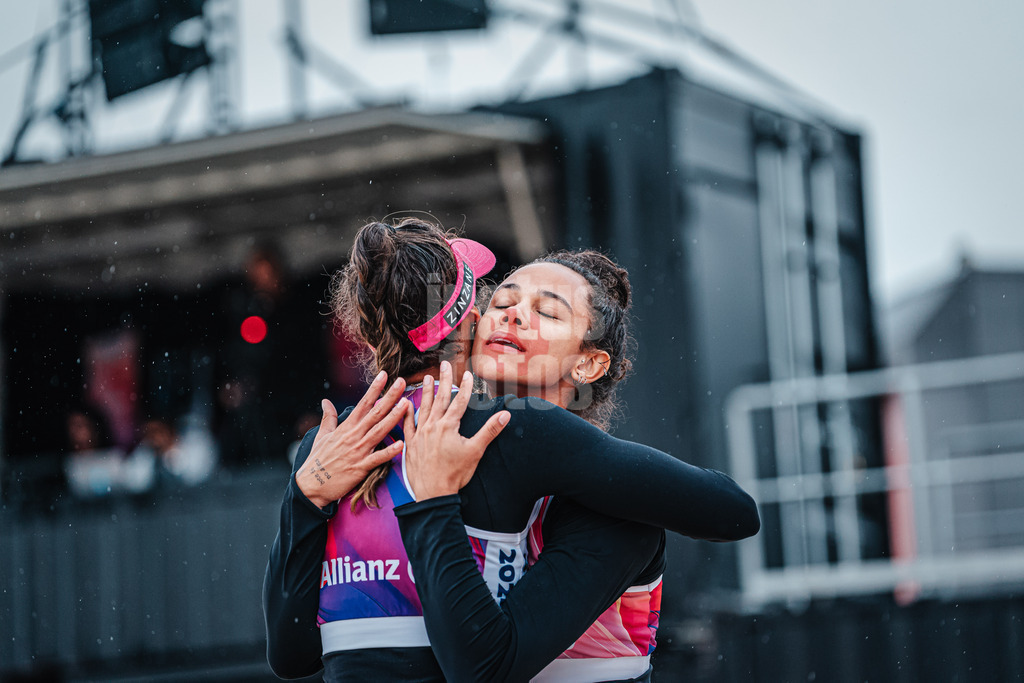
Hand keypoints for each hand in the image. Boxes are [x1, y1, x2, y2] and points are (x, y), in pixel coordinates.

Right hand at [296, 371, 408, 508]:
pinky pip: (378, 458)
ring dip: (393, 417)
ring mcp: (358, 451)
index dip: (375, 388)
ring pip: (379, 431)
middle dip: (390, 397)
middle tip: (402, 382)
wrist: (311, 485)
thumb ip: (328, 417)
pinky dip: (389, 451)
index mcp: (346, 427)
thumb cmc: (318, 460)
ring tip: (406, 404)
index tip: (385, 375)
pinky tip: (401, 444)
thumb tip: (326, 401)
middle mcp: (354, 436)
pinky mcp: (360, 467)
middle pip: (375, 413)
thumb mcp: (322, 436)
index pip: (364, 403)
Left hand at [403, 361, 510, 499]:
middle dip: (444, 380)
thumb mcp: (476, 451)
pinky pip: (407, 425)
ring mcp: (420, 434)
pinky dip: (407, 413)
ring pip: (423, 407)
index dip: (465, 386)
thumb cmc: (455, 474)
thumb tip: (506, 415)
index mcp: (449, 426)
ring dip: (426, 392)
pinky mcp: (411, 444)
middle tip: (444, 365)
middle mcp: (433, 426)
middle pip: (441, 399)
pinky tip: (406, 404)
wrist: (433, 493)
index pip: (459, 401)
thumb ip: (490, 431)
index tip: (468, 373)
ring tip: (426, 378)